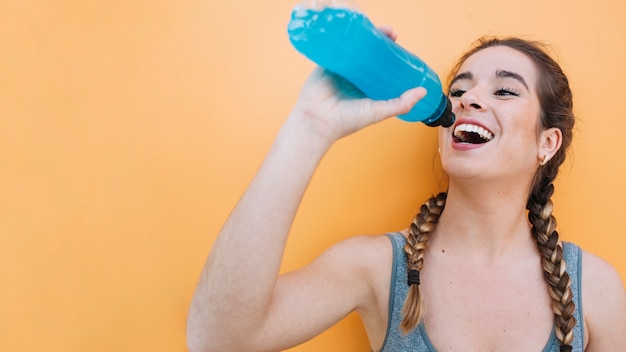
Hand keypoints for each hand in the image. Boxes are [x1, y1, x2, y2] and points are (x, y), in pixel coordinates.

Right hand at [289, 26, 425, 141]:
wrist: (318, 121)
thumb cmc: (347, 121)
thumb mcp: (380, 112)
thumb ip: (401, 103)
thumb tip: (423, 92)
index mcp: (366, 88)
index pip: (381, 68)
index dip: (390, 57)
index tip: (400, 48)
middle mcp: (354, 78)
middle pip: (369, 55)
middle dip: (381, 43)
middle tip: (391, 34)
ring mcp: (341, 70)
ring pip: (356, 49)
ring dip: (366, 38)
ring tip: (380, 30)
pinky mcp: (328, 64)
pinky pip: (338, 48)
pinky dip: (346, 39)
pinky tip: (357, 31)